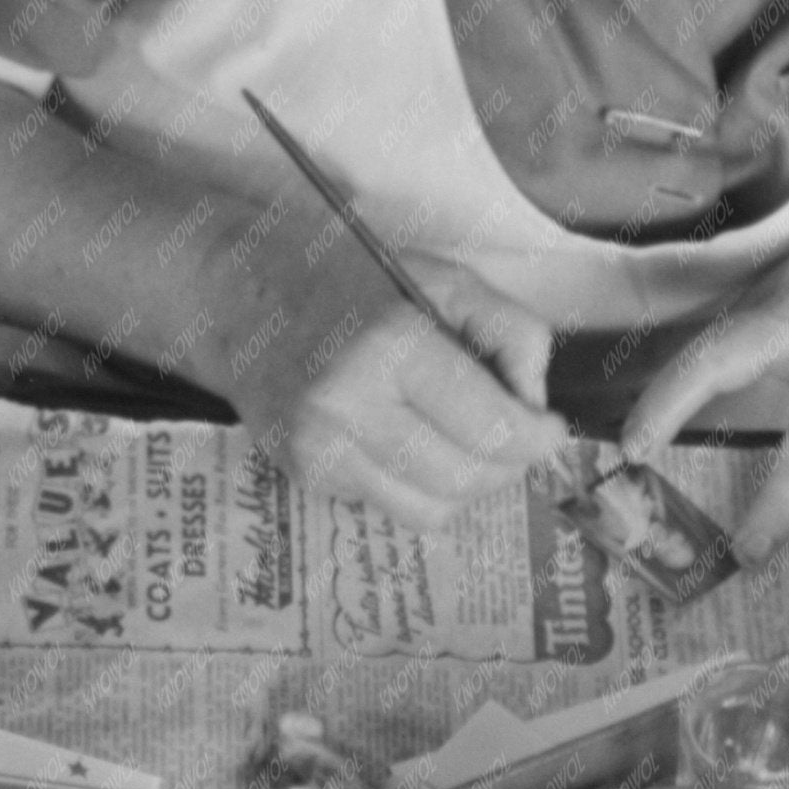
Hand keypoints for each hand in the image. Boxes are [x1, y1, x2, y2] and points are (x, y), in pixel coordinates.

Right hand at [208, 200, 564, 527]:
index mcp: (392, 345)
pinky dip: (416, 484)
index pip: (492, 429)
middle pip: (468, 479)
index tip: (548, 428)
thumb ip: (511, 332)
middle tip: (512, 436)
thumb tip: (533, 406)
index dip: (537, 439)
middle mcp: (350, 405)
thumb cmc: (353, 279)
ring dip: (465, 484)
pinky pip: (389, 505)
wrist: (240, 294)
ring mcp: (320, 448)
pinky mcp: (304, 475)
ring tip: (462, 441)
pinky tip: (404, 438)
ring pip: (432, 510)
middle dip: (507, 464)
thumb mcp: (445, 277)